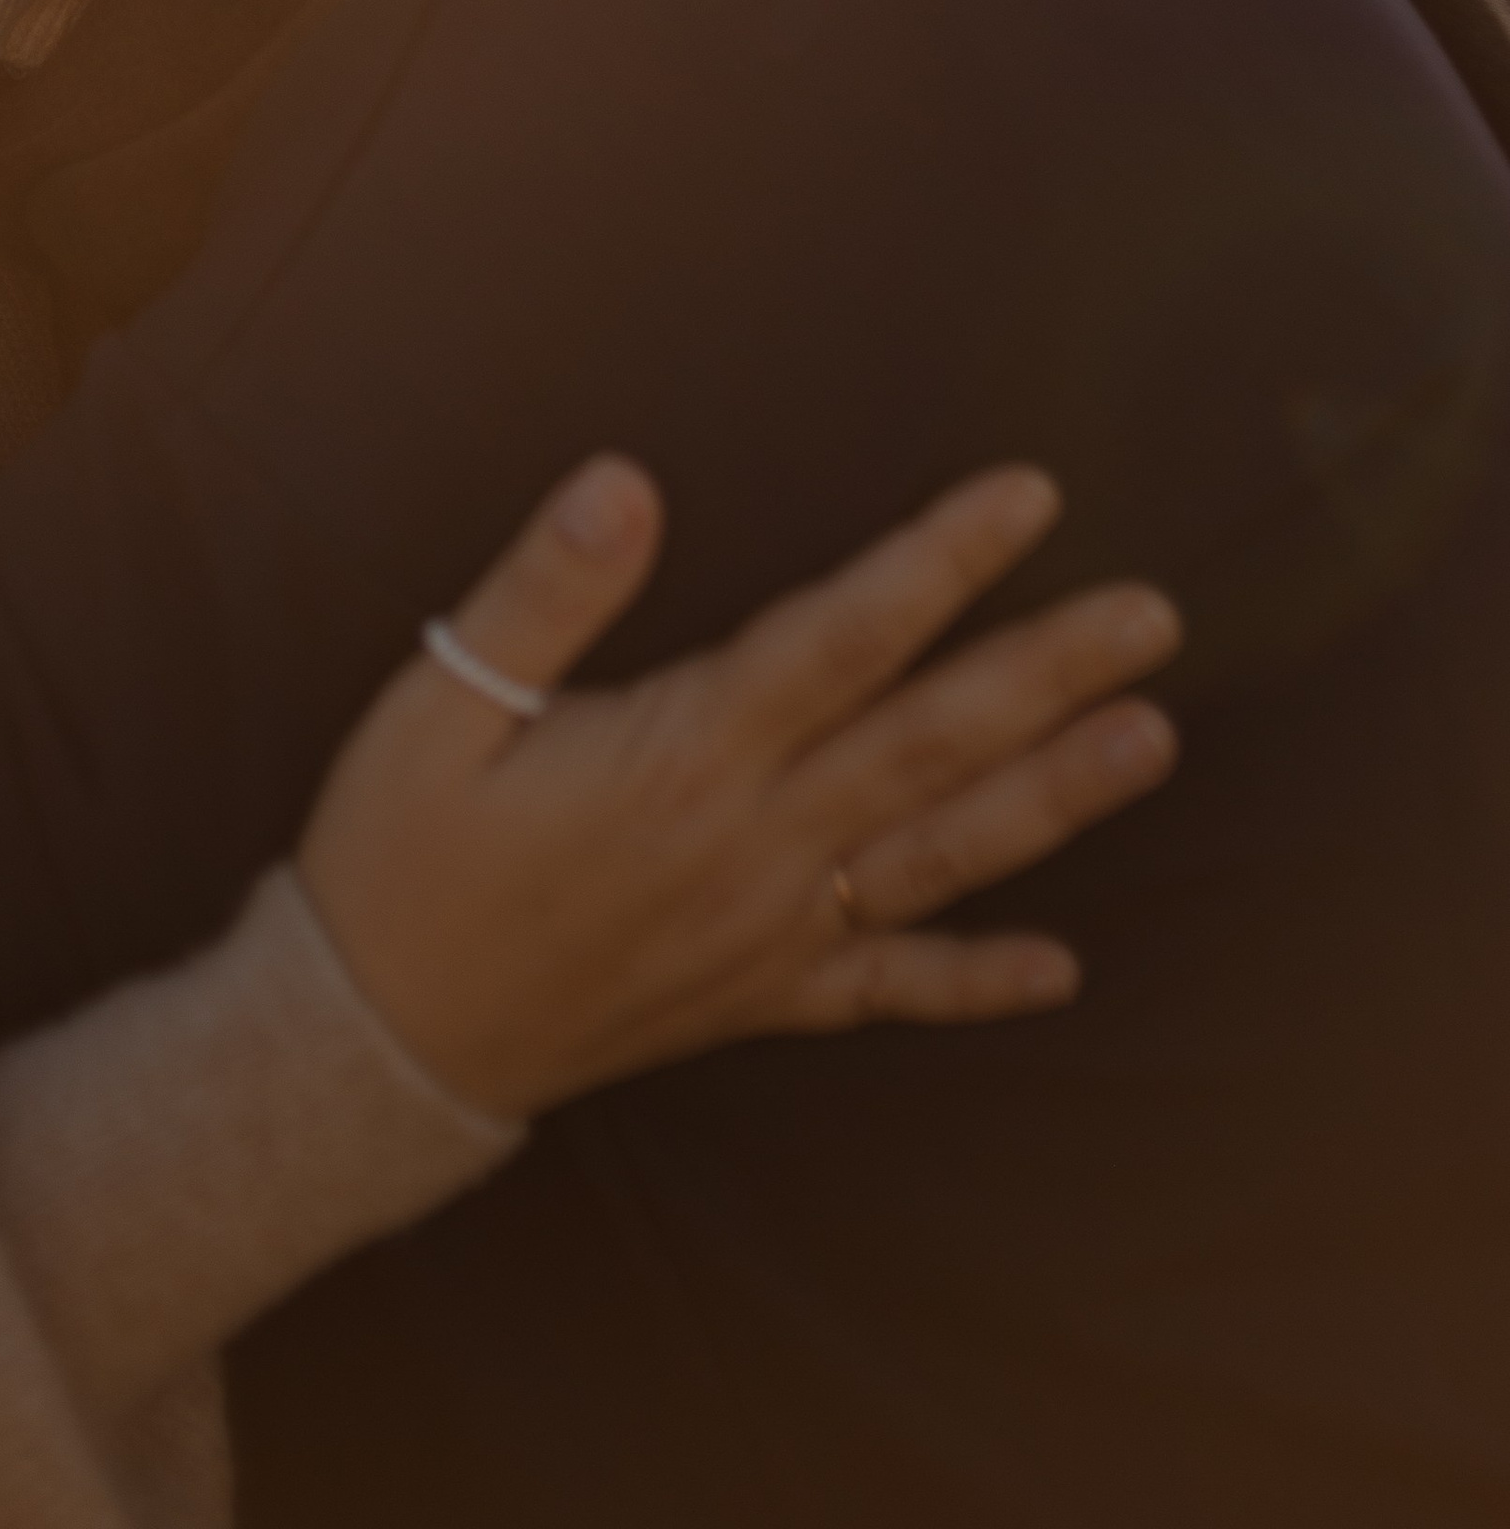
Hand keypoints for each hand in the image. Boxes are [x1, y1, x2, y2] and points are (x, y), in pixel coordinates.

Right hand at [296, 459, 1178, 1121]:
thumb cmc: (395, 859)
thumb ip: (541, 593)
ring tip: (1152, 738)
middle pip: (929, 739)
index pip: (845, 635)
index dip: (943, 560)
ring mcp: (766, 932)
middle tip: (1155, 613)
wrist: (373, 1048)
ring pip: (940, 854)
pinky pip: (885, 990)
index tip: (1033, 495)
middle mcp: (751, 845)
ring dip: (1053, 798)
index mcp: (682, 755)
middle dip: (1047, 668)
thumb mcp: (435, 708)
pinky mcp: (755, 999)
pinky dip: (975, 982)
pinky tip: (1060, 970)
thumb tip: (626, 480)